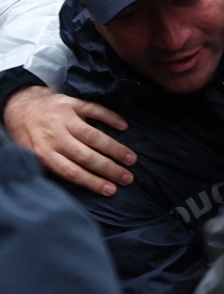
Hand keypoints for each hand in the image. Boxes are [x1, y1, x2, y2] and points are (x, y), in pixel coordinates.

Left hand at [4, 86, 135, 195]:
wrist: (21, 105)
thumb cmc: (29, 134)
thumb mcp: (29, 154)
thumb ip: (46, 167)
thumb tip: (68, 186)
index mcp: (43, 152)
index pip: (70, 171)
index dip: (92, 182)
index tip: (111, 190)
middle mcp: (53, 135)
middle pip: (85, 156)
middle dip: (109, 168)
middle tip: (127, 178)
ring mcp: (63, 117)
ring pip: (92, 135)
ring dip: (114, 148)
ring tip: (131, 159)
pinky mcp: (71, 102)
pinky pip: (94, 109)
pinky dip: (110, 117)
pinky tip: (124, 126)